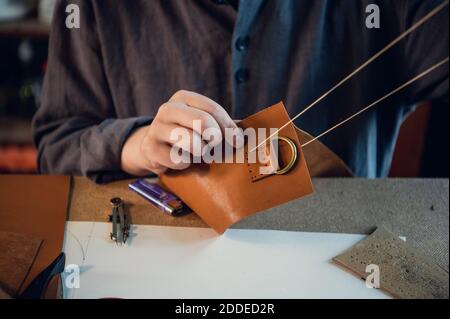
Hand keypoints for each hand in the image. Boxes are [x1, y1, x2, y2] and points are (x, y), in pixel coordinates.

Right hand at [121, 90, 242, 174]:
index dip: (228, 126)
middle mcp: (167, 109)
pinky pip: (179, 160)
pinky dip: (186, 164)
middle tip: (216, 147)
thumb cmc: (187, 133)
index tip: (237, 141)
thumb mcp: (203, 123)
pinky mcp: (151, 149)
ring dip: (201, 152)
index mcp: (183, 98)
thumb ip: (225, 125)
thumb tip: (254, 134)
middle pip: (203, 121)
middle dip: (215, 138)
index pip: (212, 109)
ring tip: (199, 153)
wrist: (153, 147)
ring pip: (191, 142)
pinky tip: (183, 160)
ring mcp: (156, 128)